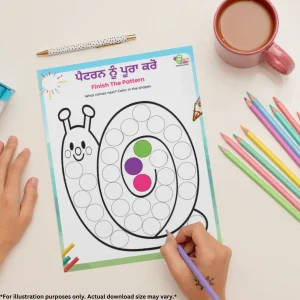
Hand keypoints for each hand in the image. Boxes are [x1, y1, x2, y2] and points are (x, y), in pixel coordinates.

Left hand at [0, 136, 37, 263]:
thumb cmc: (7, 235)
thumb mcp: (24, 219)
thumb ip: (30, 198)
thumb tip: (34, 181)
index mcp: (9, 197)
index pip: (15, 171)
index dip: (21, 159)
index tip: (25, 151)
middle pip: (2, 166)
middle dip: (8, 151)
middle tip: (12, 140)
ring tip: (0, 144)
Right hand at [161, 223, 231, 299]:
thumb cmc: (194, 288)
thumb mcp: (177, 271)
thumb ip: (169, 250)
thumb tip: (171, 236)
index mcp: (210, 252)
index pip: (196, 228)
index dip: (183, 233)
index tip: (178, 245)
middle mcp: (220, 248)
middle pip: (199, 232)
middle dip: (187, 241)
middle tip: (183, 256)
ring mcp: (224, 250)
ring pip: (202, 236)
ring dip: (192, 244)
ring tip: (189, 260)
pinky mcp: (224, 252)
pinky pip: (207, 241)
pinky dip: (199, 247)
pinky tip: (197, 260)